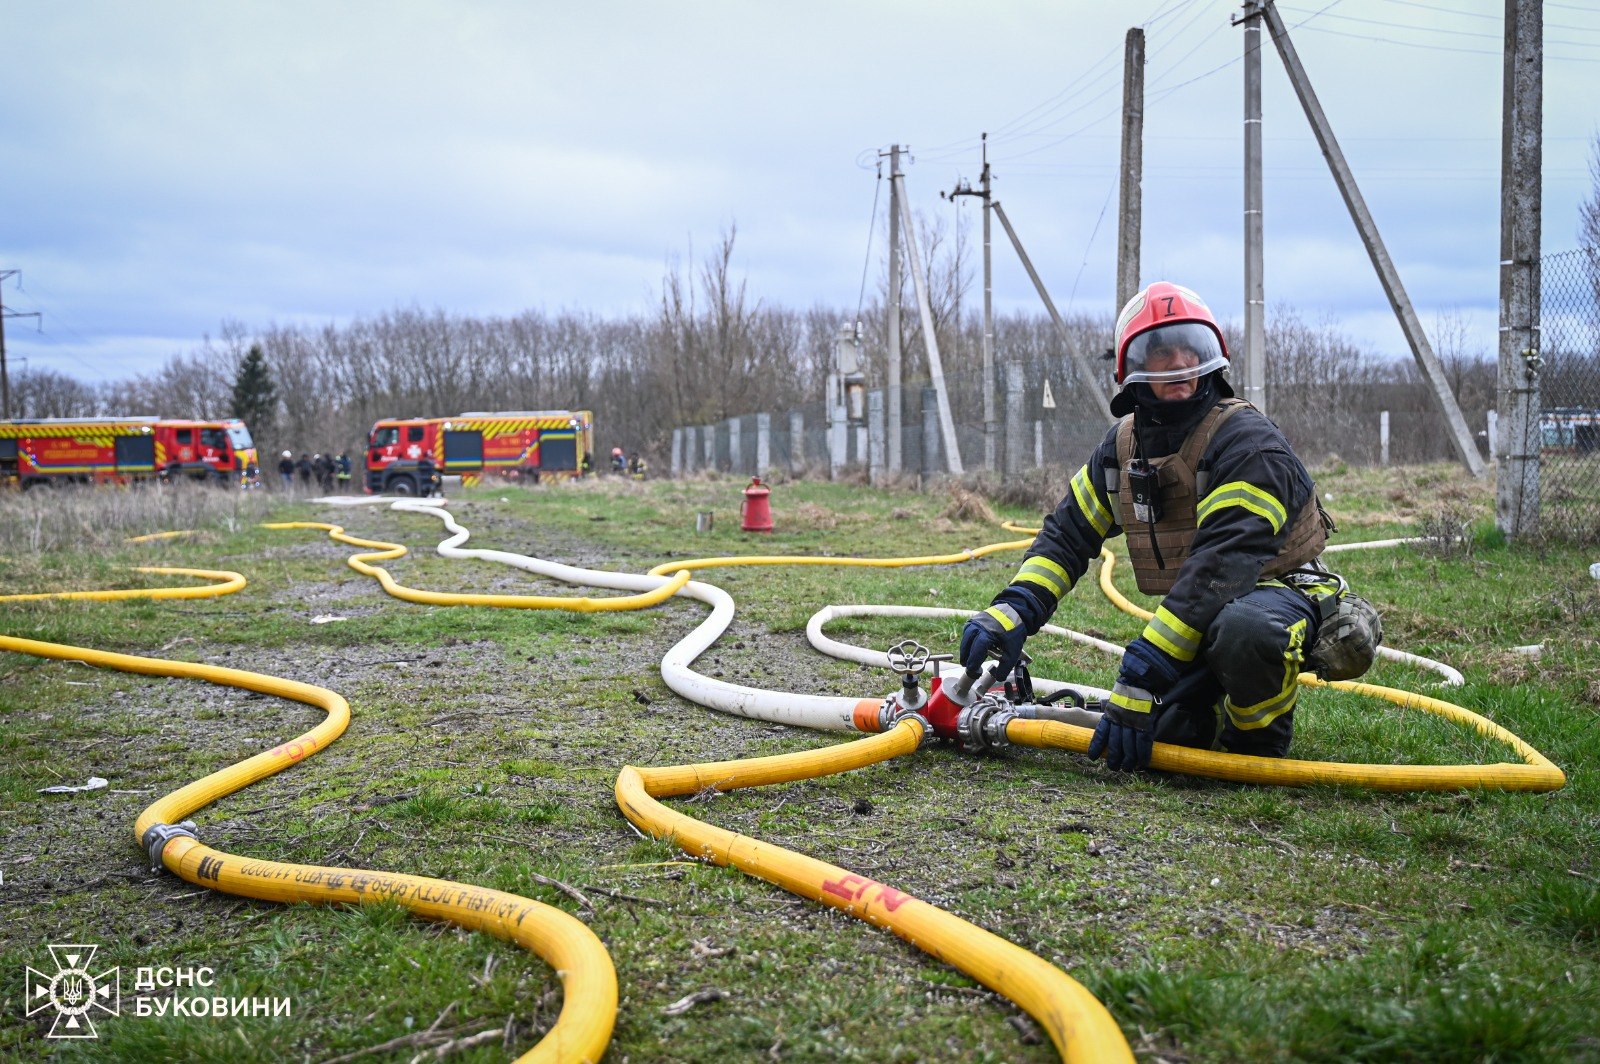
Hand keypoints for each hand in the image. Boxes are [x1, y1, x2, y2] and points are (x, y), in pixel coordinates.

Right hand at [958, 604, 1026, 680]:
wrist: (1012, 611)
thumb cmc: (1012, 630)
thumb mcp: (1013, 649)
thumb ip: (1006, 665)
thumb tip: (999, 678)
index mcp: (986, 634)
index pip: (976, 651)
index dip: (974, 663)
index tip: (974, 672)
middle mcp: (976, 627)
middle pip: (967, 647)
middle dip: (968, 660)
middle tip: (971, 670)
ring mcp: (973, 623)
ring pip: (965, 641)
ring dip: (966, 652)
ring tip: (970, 662)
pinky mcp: (972, 622)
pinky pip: (967, 635)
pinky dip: (968, 644)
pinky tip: (973, 651)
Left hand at [1087, 637, 1179, 770]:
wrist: (1142, 680)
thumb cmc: (1128, 691)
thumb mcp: (1115, 702)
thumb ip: (1114, 715)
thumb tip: (1112, 728)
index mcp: (1110, 715)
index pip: (1100, 735)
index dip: (1096, 747)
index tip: (1092, 757)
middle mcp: (1120, 722)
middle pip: (1114, 746)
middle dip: (1113, 759)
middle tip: (1114, 768)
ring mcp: (1133, 724)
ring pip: (1129, 748)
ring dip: (1128, 762)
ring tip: (1127, 769)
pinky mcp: (1146, 725)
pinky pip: (1143, 745)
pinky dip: (1143, 756)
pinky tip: (1142, 764)